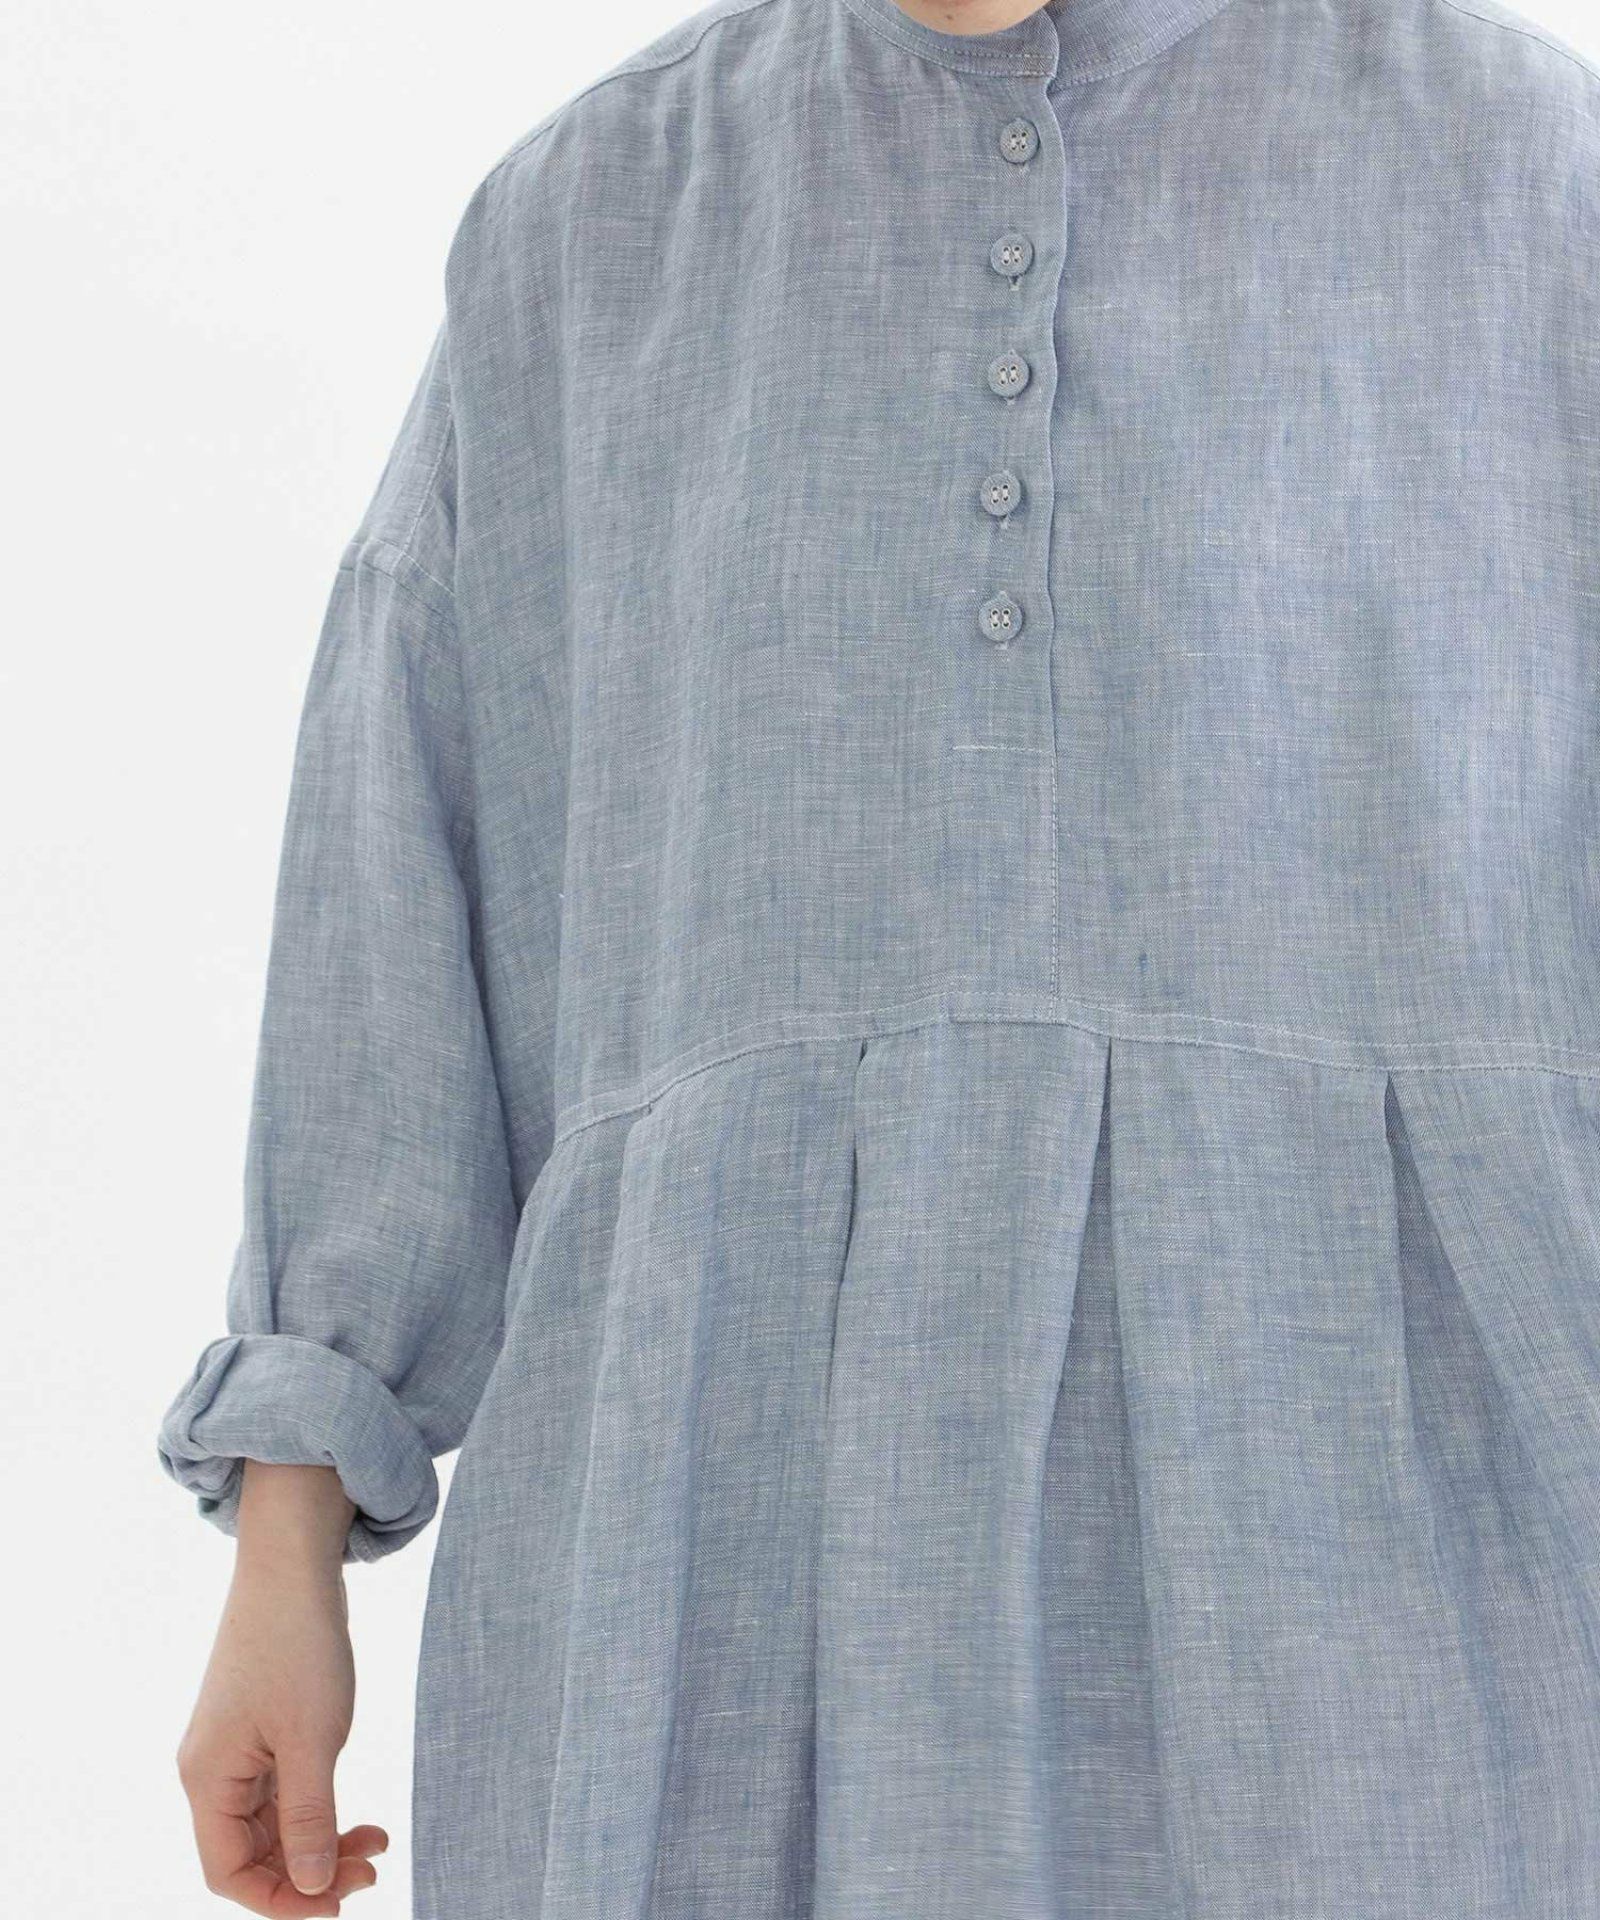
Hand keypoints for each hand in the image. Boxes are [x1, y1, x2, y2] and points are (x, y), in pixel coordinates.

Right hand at [177, 1462, 387, 1914]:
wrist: (294, 1565)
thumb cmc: (297, 1645)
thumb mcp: (311, 1739)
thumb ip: (308, 1818)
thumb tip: (310, 1886)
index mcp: (208, 1780)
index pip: (229, 1873)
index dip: (281, 1900)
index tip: (338, 1902)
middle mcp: (213, 1770)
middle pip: (254, 1852)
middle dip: (311, 1870)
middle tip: (372, 1870)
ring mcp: (237, 1748)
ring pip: (275, 1823)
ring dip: (323, 1839)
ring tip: (377, 1842)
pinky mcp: (262, 1726)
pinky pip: (285, 1789)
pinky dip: (322, 1806)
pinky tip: (361, 1813)